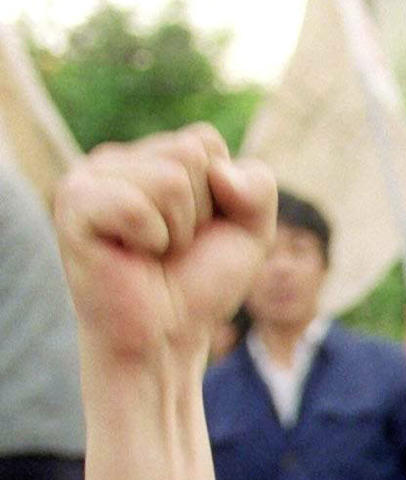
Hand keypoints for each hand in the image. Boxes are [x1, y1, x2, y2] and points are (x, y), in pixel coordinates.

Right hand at [53, 124, 274, 367]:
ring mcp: (89, 176)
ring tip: (153, 252)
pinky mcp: (73, 202)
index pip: (206, 141)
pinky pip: (136, 205)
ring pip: (170, 178)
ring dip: (178, 229)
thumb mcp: (251, 232)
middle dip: (201, 212)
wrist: (166, 338)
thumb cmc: (199, 283)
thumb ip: (257, 186)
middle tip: (174, 246)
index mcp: (151, 156)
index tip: (199, 231)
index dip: (222, 195)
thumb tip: (217, 170)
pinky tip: (132, 254)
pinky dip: (151, 238)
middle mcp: (116, 159)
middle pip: (191, 153)